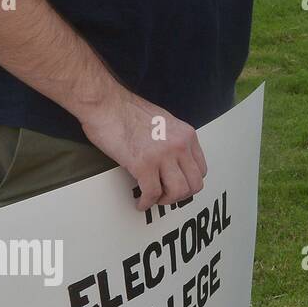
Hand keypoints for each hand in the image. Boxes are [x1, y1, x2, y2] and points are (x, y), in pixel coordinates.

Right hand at [79, 89, 207, 210]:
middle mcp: (180, 145)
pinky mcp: (143, 164)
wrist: (106, 103)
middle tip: (166, 196)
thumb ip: (173, 140)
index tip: (177, 185)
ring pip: (178, 191)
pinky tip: (140, 202)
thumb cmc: (127, 111)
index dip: (189, 182)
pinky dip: (146, 202)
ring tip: (153, 199)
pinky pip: (152, 193)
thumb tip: (173, 160)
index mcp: (186, 135)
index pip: (201, 169)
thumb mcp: (164, 122)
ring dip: (165, 201)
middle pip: (194, 184)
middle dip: (180, 195)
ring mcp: (163, 155)